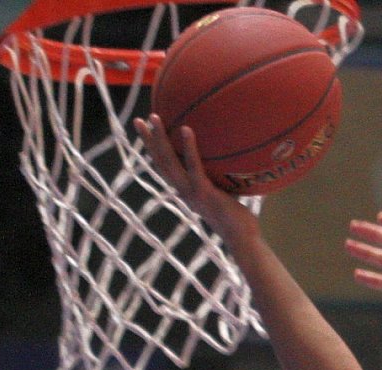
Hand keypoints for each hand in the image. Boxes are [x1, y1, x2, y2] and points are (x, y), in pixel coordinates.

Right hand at [133, 116, 259, 248]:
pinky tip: (186, 129)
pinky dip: (188, 147)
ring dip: (159, 139)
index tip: (147, 135)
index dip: (154, 152)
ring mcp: (191, 192)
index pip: (164, 169)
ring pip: (169, 162)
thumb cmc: (238, 218)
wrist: (242, 239)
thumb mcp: (225, 194)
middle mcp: (183, 191)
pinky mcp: (203, 192)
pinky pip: (193, 165)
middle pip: (160, 162)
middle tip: (139, 120)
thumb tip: (230, 160)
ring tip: (154, 117)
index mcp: (185, 192)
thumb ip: (220, 179)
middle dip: (148, 141)